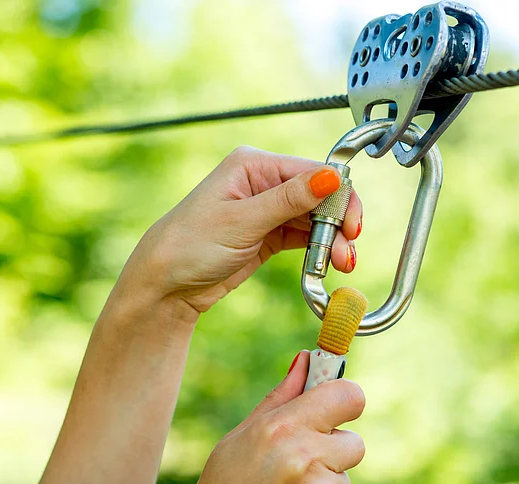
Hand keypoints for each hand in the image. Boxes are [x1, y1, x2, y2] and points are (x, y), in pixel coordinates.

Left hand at [124, 146, 362, 313]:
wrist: (166, 284)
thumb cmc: (190, 245)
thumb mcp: (242, 221)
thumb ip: (289, 199)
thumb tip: (331, 175)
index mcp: (253, 165)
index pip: (311, 171)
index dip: (338, 196)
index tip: (352, 224)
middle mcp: (263, 182)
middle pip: (319, 195)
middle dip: (337, 222)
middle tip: (346, 251)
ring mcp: (267, 208)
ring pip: (315, 218)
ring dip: (331, 239)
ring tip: (338, 263)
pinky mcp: (269, 233)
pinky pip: (305, 236)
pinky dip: (318, 248)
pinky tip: (326, 262)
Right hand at [185, 351, 365, 483]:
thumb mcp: (242, 436)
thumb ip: (282, 397)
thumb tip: (306, 358)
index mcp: (283, 427)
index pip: (349, 396)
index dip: (346, 399)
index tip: (336, 407)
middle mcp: (304, 456)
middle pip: (354, 442)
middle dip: (333, 450)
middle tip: (299, 461)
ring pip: (344, 478)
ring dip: (325, 482)